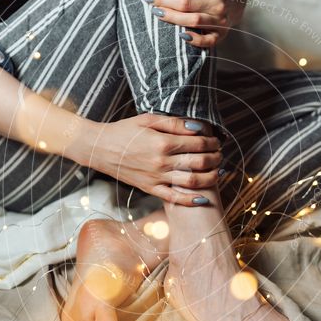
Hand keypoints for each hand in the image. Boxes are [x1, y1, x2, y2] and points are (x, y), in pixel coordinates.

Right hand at [82, 114, 222, 204]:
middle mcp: (161, 162)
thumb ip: (174, 123)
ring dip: (210, 178)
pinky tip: (204, 198)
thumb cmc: (124, 131)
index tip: (216, 141)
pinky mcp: (150, 189)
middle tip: (220, 155)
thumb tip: (198, 127)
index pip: (198, 144)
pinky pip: (174, 198)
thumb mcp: (148, 120)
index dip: (212, 143)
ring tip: (218, 172)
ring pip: (191, 182)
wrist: (100, 148)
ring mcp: (156, 178)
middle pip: (199, 162)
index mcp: (162, 143)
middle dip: (215, 159)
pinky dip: (191, 200)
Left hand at [145, 0, 246, 47]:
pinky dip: (194, 40)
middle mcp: (220, 6)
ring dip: (172, 18)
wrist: (241, 1)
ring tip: (156, 12)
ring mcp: (221, 22)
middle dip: (165, 1)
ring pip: (192, 21)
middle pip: (186, 5)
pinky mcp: (220, 35)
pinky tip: (180, 35)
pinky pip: (208, 42)